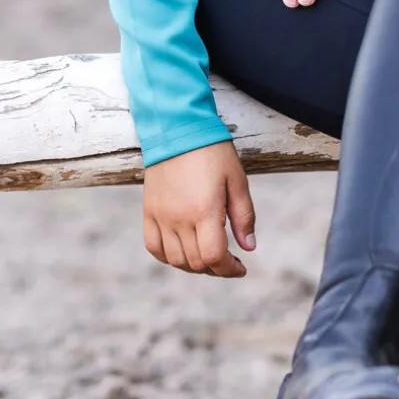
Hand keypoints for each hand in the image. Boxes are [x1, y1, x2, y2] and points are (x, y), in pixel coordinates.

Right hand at [142, 139, 256, 276]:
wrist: (177, 129)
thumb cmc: (212, 152)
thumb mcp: (237, 180)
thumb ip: (244, 217)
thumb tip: (249, 248)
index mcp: (205, 211)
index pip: (214, 257)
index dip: (229, 269)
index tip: (240, 267)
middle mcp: (179, 219)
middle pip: (196, 263)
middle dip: (216, 268)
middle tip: (228, 260)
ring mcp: (161, 217)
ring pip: (175, 260)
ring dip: (193, 266)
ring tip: (207, 257)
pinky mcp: (149, 211)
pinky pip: (153, 247)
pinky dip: (168, 257)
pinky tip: (182, 252)